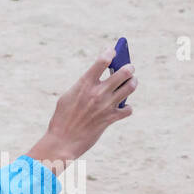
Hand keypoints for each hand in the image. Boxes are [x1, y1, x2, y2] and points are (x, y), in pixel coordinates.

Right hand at [26, 45, 137, 173]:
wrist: (62, 142)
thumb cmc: (62, 119)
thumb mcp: (67, 97)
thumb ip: (83, 86)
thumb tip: (99, 79)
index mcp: (84, 84)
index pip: (103, 61)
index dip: (110, 53)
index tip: (113, 52)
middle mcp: (98, 93)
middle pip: (124, 72)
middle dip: (128, 68)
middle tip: (127, 69)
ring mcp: (106, 106)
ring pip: (131, 87)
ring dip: (132, 83)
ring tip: (129, 84)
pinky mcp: (111, 119)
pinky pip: (128, 109)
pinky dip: (126, 108)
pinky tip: (120, 109)